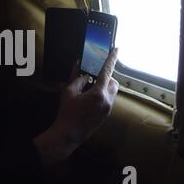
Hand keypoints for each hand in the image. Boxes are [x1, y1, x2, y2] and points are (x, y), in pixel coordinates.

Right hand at [34, 48, 118, 167]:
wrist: (69, 134)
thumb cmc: (67, 112)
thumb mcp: (68, 92)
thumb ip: (76, 77)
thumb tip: (81, 69)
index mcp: (98, 93)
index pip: (107, 72)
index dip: (111, 59)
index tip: (116, 50)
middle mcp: (107, 101)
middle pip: (114, 82)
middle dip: (107, 77)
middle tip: (93, 77)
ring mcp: (108, 109)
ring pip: (112, 92)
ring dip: (104, 87)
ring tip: (89, 89)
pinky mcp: (106, 115)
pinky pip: (108, 100)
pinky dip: (101, 95)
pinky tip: (88, 100)